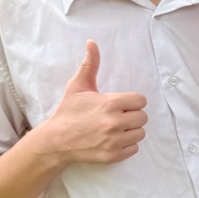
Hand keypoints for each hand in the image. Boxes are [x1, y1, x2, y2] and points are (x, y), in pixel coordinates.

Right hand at [42, 41, 147, 163]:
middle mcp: (115, 122)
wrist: (56, 141)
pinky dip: (126, 145)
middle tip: (118, 116)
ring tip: (115, 129)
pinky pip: (134, 148)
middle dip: (132, 116)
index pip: (140, 101)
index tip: (121, 104)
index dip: (132, 102)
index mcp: (110, 103)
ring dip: (131, 131)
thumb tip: (92, 42)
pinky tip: (113, 140)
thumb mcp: (78, 86)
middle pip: (142, 117)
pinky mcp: (113, 155)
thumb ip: (90, 64)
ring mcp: (115, 141)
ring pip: (140, 133)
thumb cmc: (68, 111)